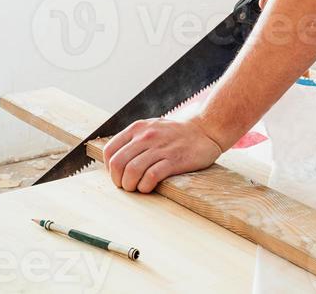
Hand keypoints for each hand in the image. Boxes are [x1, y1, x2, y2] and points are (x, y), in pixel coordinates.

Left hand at [103, 115, 222, 192]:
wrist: (206, 129)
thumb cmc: (176, 133)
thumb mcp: (151, 127)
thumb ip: (134, 140)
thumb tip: (115, 161)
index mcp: (137, 128)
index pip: (110, 151)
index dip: (109, 169)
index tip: (119, 175)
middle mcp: (146, 136)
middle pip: (118, 164)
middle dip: (119, 181)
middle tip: (127, 186)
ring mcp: (160, 147)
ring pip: (132, 171)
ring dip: (131, 186)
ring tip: (138, 188)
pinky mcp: (174, 159)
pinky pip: (151, 177)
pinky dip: (145, 187)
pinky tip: (149, 187)